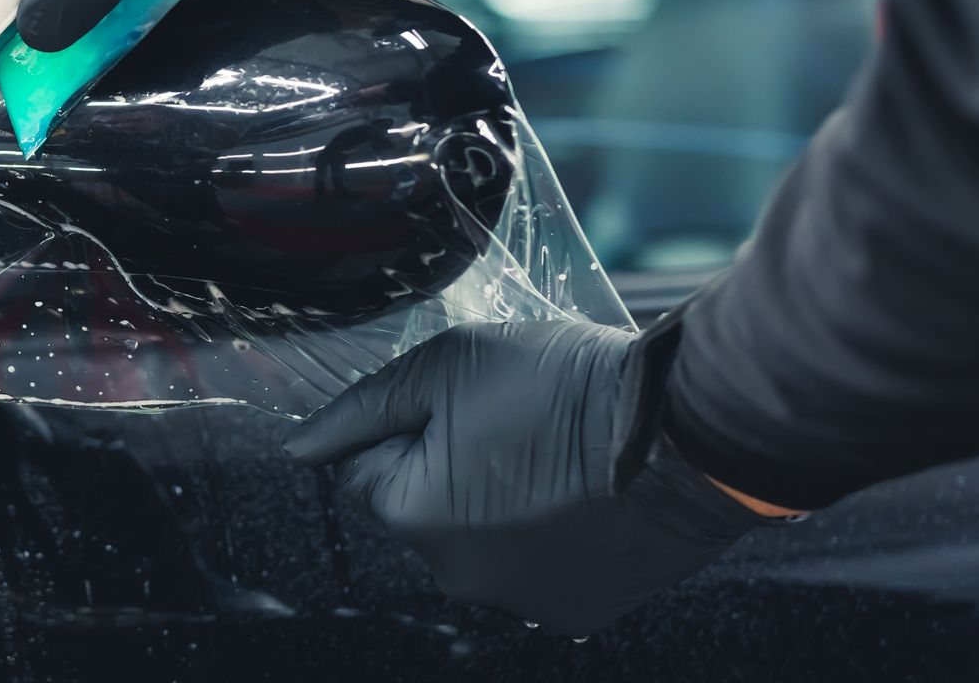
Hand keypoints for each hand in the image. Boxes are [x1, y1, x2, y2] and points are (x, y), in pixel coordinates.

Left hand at [282, 319, 767, 634]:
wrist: (678, 429)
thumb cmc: (563, 388)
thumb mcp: (446, 365)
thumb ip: (363, 408)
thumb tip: (300, 448)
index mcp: (412, 517)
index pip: (364, 470)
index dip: (406, 424)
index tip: (459, 401)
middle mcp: (457, 578)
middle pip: (421, 509)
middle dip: (448, 465)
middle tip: (509, 419)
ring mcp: (520, 603)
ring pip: (479, 540)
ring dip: (498, 500)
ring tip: (552, 452)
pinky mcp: (576, 612)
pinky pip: (535, 567)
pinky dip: (547, 534)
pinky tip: (581, 493)